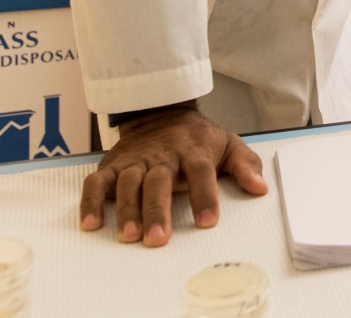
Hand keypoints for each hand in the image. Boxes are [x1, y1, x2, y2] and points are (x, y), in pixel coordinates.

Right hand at [79, 104, 267, 245]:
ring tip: (128, 235)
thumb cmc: (196, 137)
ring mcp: (135, 160)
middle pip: (159, 182)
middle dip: (158, 210)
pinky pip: (96, 183)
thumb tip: (260, 188)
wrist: (160, 111)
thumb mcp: (227, 143)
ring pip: (128, 183)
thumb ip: (245, 165)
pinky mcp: (111, 165)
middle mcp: (162, 156)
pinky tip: (91, 224)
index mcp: (192, 151)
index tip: (208, 222)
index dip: (204, 195)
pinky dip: (90, 202)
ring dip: (126, 210)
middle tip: (158, 239)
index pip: (200, 171)